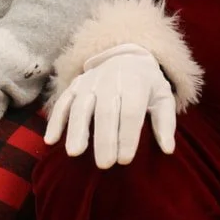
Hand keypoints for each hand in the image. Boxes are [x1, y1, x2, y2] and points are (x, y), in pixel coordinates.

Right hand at [44, 44, 175, 169]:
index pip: (131, 111)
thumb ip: (165, 122)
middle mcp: (111, 80)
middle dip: (104, 138)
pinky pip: (63, 102)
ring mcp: (90, 82)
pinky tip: (50, 140)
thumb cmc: (147, 83)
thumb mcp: (163, 96)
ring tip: (75, 153)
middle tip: (103, 165)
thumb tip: (168, 149)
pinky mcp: (75, 85)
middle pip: (106, 111)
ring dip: (77, 129)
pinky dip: (55, 120)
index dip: (127, 136)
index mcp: (136, 83)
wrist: (127, 54)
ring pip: (81, 106)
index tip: (125, 160)